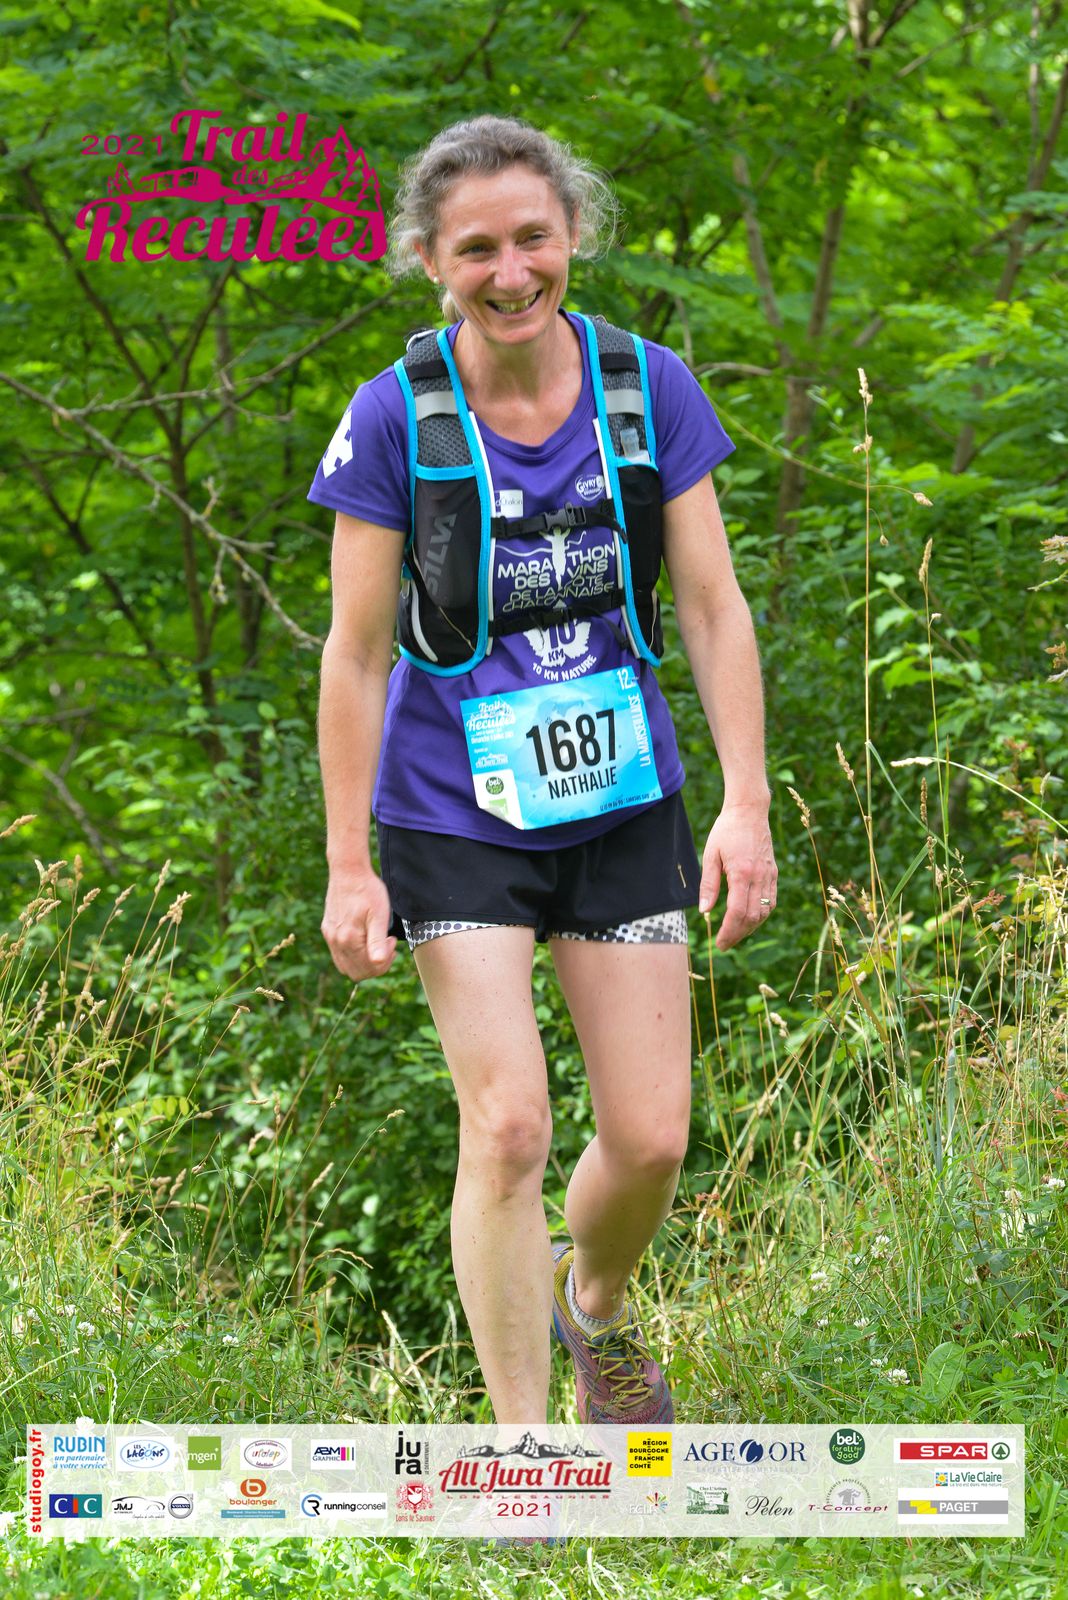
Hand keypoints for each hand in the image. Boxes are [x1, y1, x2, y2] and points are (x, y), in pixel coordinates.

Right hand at [321, 868, 396, 981]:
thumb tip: (378, 963)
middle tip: (387, 944)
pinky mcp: (327, 930)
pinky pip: (339, 955)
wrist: (348, 871)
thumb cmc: (367, 891)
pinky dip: (354, 955)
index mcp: (348, 940)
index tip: (391, 942)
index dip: (384, 962)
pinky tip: (364, 939)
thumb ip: (377, 941)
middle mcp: (335, 941)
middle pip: (356, 972)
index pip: (368, 969)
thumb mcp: (379, 915)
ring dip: (364, 961)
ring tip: (378, 943)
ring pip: (346, 966)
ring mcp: (329, 936)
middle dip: (376, 965)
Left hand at [698, 803, 776, 951]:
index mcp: (742, 873)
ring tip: (735, 934)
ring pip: (765, 911)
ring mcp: (769, 875)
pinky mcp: (773, 873)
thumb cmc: (726, 830)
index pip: (737, 912)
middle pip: (753, 916)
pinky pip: (772, 901)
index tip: (720, 943)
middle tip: (724, 944)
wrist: (750, 811)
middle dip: (738, 934)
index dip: (729, 931)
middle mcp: (759, 876)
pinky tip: (749, 919)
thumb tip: (704, 911)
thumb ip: (709, 884)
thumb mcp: (710, 855)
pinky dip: (761, 914)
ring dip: (751, 927)